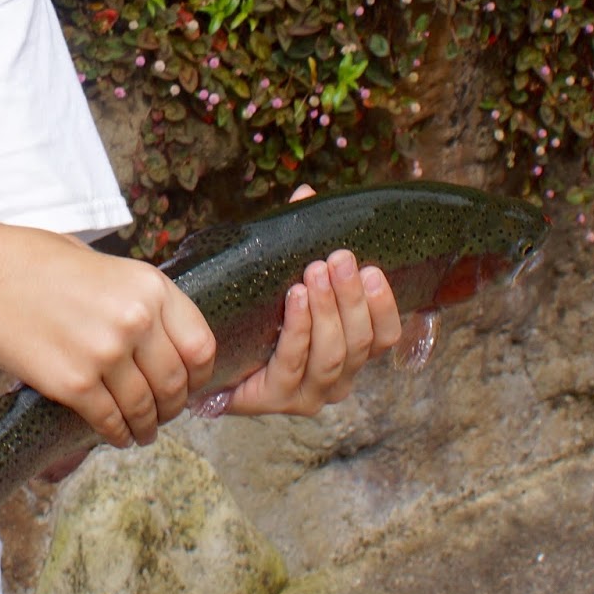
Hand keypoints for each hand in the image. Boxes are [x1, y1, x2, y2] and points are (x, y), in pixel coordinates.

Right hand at [0, 229, 216, 449]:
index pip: (201, 346)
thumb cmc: (35, 261)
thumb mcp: (103, 264)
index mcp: (150, 287)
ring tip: (141, 432)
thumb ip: (136, 299)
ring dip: (146, 426)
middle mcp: (136, 321)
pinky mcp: (73, 384)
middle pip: (175, 383)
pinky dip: (116, 434)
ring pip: (144, 408)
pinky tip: (115, 435)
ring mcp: (105, 355)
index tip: (191, 385)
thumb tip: (160, 337)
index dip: (200, 374)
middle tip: (163, 414)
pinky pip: (109, 421)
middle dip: (172, 406)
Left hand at [219, 186, 401, 416]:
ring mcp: (310, 394)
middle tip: (339, 259)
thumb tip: (307, 194)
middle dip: (351, 298)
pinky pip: (294, 363)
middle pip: (361, 342)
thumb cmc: (255, 315)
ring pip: (333, 355)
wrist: (208, 357)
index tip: (372, 268)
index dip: (384, 305)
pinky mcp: (278, 400)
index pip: (386, 336)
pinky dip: (298, 329)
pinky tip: (294, 299)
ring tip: (314, 273)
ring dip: (327, 311)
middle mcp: (339, 378)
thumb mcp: (281, 275)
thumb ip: (298, 240)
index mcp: (351, 352)